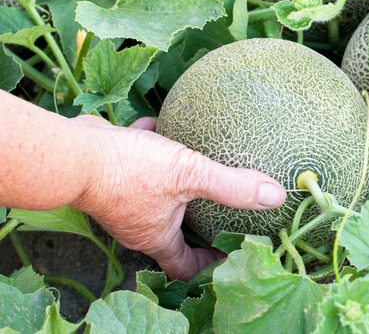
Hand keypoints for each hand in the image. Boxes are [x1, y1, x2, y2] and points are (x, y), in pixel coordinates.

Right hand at [68, 115, 285, 280]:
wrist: (71, 152)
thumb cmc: (129, 170)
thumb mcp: (190, 174)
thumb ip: (232, 186)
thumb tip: (275, 196)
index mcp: (155, 235)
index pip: (184, 265)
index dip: (208, 265)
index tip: (228, 254)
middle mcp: (135, 223)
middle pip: (170, 233)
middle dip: (194, 225)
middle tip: (219, 212)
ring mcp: (119, 198)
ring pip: (152, 195)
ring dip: (174, 185)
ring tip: (196, 170)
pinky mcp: (108, 171)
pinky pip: (135, 160)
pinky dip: (150, 147)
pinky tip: (163, 125)